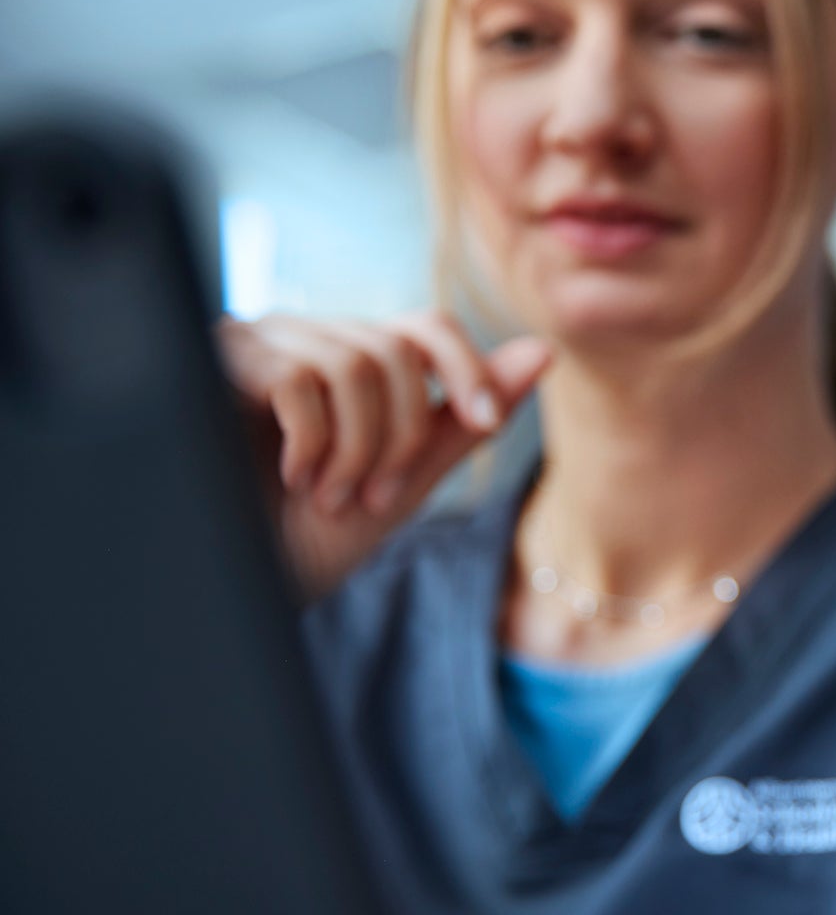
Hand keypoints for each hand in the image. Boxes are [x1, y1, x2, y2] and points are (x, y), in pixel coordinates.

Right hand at [215, 311, 552, 598]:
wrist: (234, 586)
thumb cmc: (312, 537)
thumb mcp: (405, 481)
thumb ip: (466, 418)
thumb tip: (541, 352)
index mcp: (356, 361)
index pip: (427, 328)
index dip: (467, 368)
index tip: (486, 421)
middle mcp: (309, 339)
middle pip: (396, 351)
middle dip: (400, 437)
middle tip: (369, 496)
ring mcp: (260, 344)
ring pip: (355, 364)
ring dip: (357, 448)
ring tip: (327, 495)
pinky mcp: (215, 360)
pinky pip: (297, 378)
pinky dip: (312, 442)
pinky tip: (292, 478)